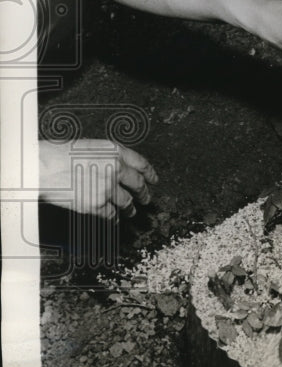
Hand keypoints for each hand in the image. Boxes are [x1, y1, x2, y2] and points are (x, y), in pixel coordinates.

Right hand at [39, 139, 157, 219]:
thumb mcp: (90, 146)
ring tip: (132, 211)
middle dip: (144, 193)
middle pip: (138, 184)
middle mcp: (115, 169)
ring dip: (130, 208)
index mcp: (114, 151)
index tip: (154, 179)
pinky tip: (114, 219)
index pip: (141, 163)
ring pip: (126, 202)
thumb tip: (118, 168)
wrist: (42, 167)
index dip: (150, 173)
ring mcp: (107, 188)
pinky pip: (111, 214)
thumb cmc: (58, 154)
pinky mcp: (96, 204)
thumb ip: (108, 157)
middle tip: (146, 198)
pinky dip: (114, 218)